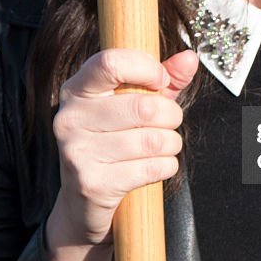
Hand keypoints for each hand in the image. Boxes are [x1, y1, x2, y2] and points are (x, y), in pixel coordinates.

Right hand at [45, 48, 197, 260]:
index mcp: (77, 90)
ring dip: (171, 143)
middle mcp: (70, 118)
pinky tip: (159, 165)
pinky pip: (150, 168)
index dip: (147, 69)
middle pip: (143, 107)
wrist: (82, 202)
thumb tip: (190, 57)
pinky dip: (167, 166)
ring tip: (165, 145)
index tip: (161, 81)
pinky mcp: (91, 183)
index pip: (111, 63)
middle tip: (170, 122)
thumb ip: (164, 79)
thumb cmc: (113, 142)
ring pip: (152, 140)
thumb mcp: (136, 104)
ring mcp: (77, 152)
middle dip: (171, 115)